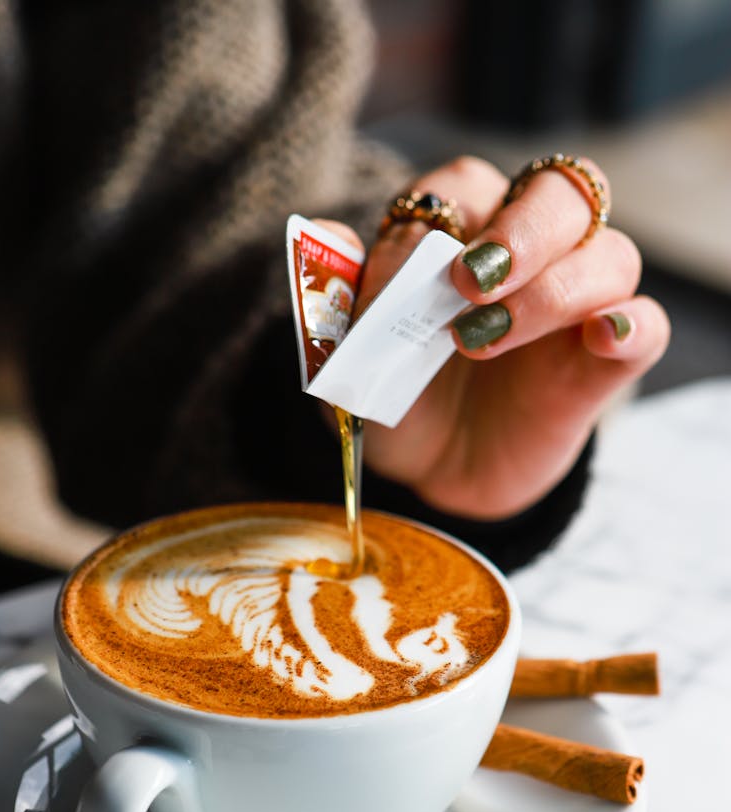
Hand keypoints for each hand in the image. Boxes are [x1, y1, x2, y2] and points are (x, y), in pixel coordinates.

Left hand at [322, 155, 669, 518]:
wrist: (428, 470)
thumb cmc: (395, 393)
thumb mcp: (349, 353)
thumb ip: (338, 296)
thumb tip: (320, 236)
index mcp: (464, 230)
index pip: (467, 186)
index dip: (441, 219)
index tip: (409, 276)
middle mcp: (531, 252)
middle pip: (560, 193)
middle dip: (519, 231)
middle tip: (469, 284)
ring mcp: (576, 305)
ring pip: (609, 255)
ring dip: (553, 290)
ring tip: (486, 341)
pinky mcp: (602, 362)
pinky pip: (645, 326)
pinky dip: (632, 325)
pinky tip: (603, 338)